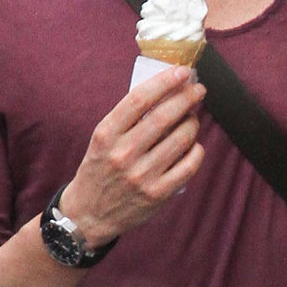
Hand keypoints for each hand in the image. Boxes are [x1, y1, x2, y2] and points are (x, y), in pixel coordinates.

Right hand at [58, 66, 206, 247]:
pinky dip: (196, 151)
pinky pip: (188, 165)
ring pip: (181, 139)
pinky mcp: (157, 194)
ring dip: (193, 123)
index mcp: (106, 135)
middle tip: (198, 89)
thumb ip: (127, 119)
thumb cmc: (99, 169)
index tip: (182, 72)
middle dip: (187, 98)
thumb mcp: (102, 140)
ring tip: (193, 119)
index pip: (139, 99)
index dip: (164, 82)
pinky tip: (194, 146)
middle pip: (164, 117)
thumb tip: (165, 92)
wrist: (88, 215)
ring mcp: (141, 175)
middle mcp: (122, 154)